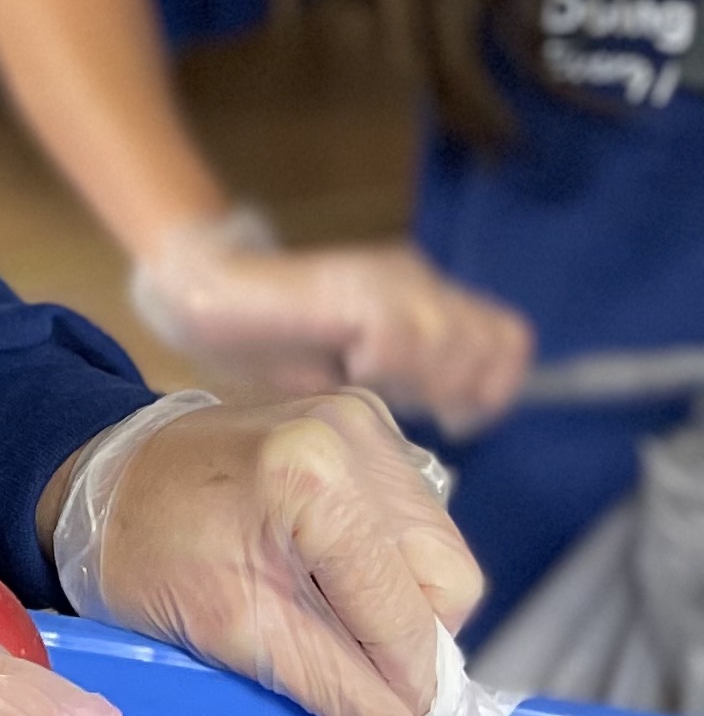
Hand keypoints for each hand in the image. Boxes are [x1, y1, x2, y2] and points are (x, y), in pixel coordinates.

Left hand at [52, 389, 480, 715]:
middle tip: (345, 667)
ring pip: (439, 551)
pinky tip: (327, 574)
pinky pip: (413, 518)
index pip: (412, 614)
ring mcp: (362, 422)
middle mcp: (354, 435)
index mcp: (317, 479)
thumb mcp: (242, 641)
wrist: (98, 482)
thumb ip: (350, 706)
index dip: (412, 692)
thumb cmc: (148, 557)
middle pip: (448, 578)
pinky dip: (385, 563)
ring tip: (325, 616)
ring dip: (400, 605)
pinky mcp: (361, 425)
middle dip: (410, 643)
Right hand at [131, 212, 531, 436]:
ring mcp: (389, 278)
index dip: (490, 389)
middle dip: (451, 389)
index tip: (448, 420)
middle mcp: (418, 281)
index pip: (508, 341)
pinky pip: (399, 334)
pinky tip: (343, 366)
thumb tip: (450, 436)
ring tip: (361, 380)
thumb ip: (407, 393)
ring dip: (412, 377)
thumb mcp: (356, 382)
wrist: (206, 293)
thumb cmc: (271, 346)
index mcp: (425, 300)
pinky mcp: (356, 284)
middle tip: (398, 402)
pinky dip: (377, 363)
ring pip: (451, 339)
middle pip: (489, 343)